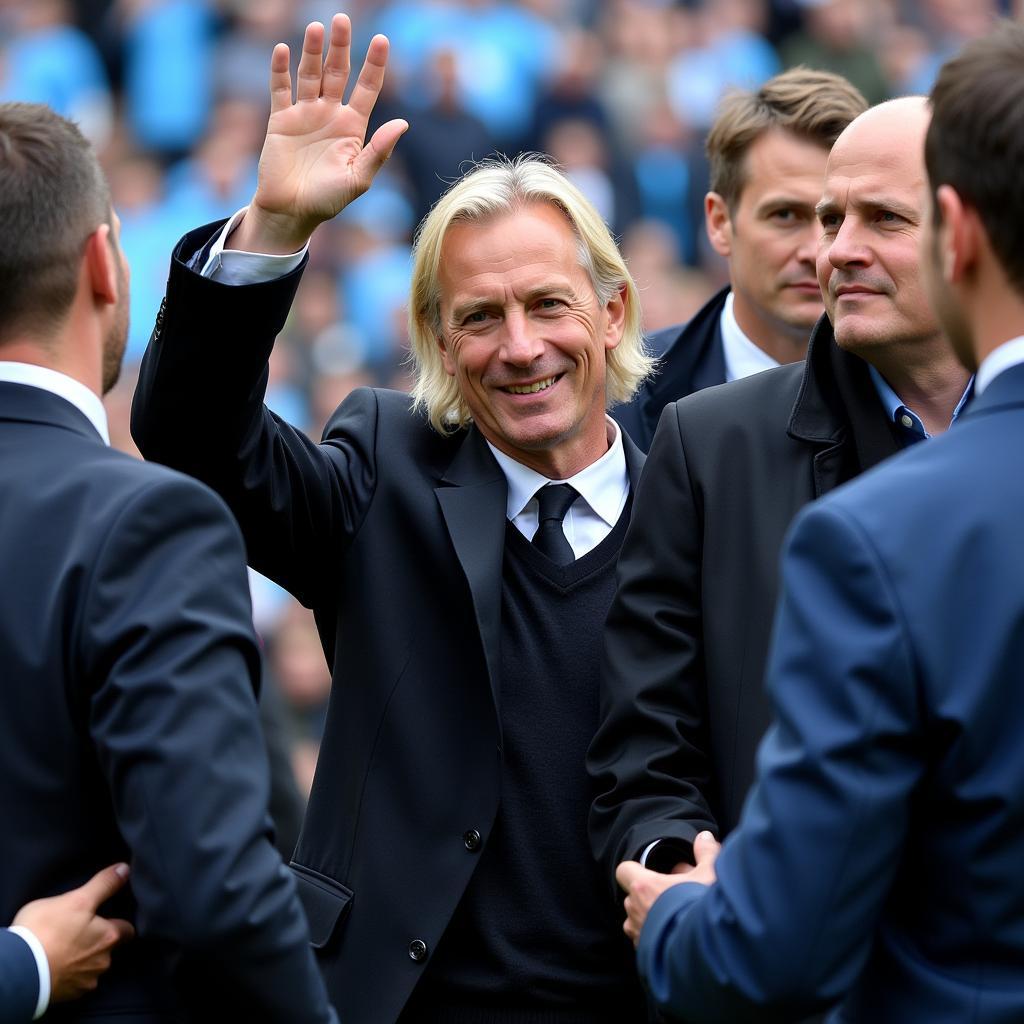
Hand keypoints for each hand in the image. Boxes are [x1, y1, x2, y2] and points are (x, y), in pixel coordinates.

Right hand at [13, 863, 134, 1002]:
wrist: (20, 970)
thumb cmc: (47, 931)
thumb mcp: (76, 899)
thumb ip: (103, 884)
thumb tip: (125, 869)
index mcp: (109, 936)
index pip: (126, 929)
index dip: (117, 923)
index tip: (107, 920)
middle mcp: (103, 961)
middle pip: (110, 949)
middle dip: (100, 942)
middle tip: (80, 933)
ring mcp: (86, 980)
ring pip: (93, 966)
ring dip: (84, 960)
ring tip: (66, 949)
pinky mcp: (69, 994)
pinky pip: (76, 982)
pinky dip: (70, 974)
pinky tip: (58, 964)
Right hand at [233, 13, 407, 254]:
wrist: (292, 212)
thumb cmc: (328, 200)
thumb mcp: (359, 178)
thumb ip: (379, 151)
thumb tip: (403, 123)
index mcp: (353, 126)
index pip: (367, 88)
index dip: (375, 65)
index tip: (382, 40)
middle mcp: (330, 114)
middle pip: (337, 72)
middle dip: (341, 47)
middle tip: (343, 19)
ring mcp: (305, 114)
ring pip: (310, 74)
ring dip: (312, 51)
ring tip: (316, 28)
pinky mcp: (280, 119)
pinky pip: (280, 89)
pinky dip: (280, 70)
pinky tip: (282, 50)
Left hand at [616, 831, 720, 947]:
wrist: (710, 954)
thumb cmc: (703, 910)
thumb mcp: (710, 875)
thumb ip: (706, 853)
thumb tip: (704, 837)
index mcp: (644, 887)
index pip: (624, 871)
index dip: (635, 869)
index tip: (652, 872)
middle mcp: (636, 911)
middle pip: (633, 896)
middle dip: (651, 894)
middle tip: (675, 895)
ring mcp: (640, 935)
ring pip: (637, 920)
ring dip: (650, 917)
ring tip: (676, 917)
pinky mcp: (647, 957)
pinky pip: (645, 942)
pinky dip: (656, 938)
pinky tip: (677, 937)